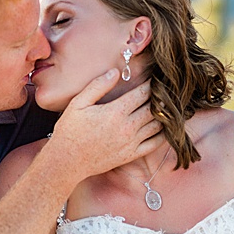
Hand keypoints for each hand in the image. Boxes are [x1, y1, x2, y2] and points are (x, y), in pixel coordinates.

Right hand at [44, 69, 159, 177]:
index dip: (152, 84)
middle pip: (154, 108)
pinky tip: (164, 126)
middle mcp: (127, 127)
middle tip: (165, 91)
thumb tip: (115, 72)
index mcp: (115, 112)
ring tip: (166, 106)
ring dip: (164, 114)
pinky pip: (155, 144)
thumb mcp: (78, 104)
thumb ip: (98, 86)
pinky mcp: (131, 154)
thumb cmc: (70, 131)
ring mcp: (131, 142)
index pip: (142, 94)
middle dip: (161, 98)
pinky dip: (163, 134)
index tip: (156, 79)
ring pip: (158, 125)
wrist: (67, 161)